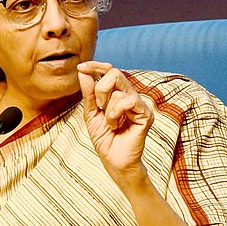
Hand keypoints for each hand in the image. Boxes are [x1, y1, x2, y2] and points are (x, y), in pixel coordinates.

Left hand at [77, 61, 154, 185]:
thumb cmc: (104, 138)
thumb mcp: (90, 113)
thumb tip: (83, 72)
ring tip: (111, 123)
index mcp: (117, 93)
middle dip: (100, 89)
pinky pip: (128, 101)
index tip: (81, 67)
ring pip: (119, 90)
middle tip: (99, 106)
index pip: (109, 70)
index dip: (95, 66)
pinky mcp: (145, 114)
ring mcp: (139, 104)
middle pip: (115, 73)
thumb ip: (88, 93)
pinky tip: (117, 125)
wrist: (113, 160)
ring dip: (108, 109)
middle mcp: (129, 95)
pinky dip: (116, 113)